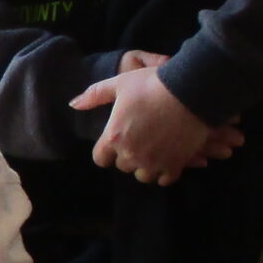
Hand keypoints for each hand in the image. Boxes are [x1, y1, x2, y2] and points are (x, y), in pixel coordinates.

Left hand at [70, 55, 239, 185]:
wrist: (189, 90)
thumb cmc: (151, 84)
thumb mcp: (120, 83)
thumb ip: (95, 95)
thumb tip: (73, 104)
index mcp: (114, 137)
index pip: (100, 159)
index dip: (106, 151)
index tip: (116, 142)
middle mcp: (131, 155)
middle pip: (123, 166)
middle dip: (128, 155)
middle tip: (140, 138)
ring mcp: (153, 162)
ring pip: (143, 176)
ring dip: (146, 166)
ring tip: (154, 150)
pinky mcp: (175, 165)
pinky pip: (164, 179)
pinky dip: (165, 172)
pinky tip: (168, 158)